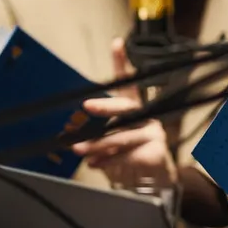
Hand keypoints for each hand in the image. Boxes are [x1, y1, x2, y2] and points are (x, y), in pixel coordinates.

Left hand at [72, 38, 177, 188]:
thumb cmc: (128, 158)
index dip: (122, 62)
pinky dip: (108, 161)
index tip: (116, 43)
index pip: (129, 82)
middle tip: (87, 106)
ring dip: (98, 144)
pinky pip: (127, 154)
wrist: (152, 184)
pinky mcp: (156, 151)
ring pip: (122, 136)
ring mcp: (153, 133)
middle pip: (126, 106)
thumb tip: (71, 136)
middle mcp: (146, 116)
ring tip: (80, 149)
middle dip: (105, 106)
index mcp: (134, 109)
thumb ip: (97, 137)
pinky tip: (95, 164)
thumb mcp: (110, 144)